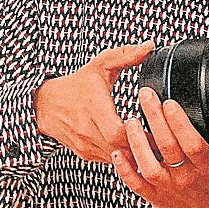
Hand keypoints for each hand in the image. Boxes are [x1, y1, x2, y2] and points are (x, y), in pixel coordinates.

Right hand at [34, 41, 153, 164]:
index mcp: (92, 107)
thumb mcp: (100, 66)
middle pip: (121, 149)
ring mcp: (86, 145)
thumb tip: (149, 46)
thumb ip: (125, 55)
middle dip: (143, 147)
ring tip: (155, 147)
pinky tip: (136, 149)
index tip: (154, 126)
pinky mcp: (86, 154)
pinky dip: (124, 157)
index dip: (138, 133)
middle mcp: (87, 130)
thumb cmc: (74, 86)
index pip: (118, 131)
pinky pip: (110, 161)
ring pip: (117, 159)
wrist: (44, 105)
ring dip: (136, 154)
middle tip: (164, 140)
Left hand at [111, 86, 208, 207]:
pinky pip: (135, 183)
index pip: (192, 142)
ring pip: (149, 165)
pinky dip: (124, 168)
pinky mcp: (154, 198)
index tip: (168, 103)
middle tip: (145, 96)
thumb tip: (190, 113)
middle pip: (167, 146)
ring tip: (130, 121)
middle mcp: (186, 178)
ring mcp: (168, 188)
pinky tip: (117, 152)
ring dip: (137, 141)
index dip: (179, 122)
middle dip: (154, 118)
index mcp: (207, 167)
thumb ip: (205, 142)